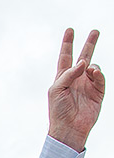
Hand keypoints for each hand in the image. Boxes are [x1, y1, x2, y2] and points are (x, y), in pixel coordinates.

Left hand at [48, 27, 102, 151]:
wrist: (69, 127)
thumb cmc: (58, 110)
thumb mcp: (56, 89)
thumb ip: (68, 74)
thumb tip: (83, 62)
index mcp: (63, 77)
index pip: (65, 56)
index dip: (68, 43)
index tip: (70, 30)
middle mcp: (76, 78)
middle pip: (84, 56)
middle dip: (90, 44)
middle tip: (95, 31)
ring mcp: (88, 84)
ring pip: (94, 67)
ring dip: (92, 65)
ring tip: (89, 70)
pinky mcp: (98, 92)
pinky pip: (100, 78)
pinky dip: (98, 73)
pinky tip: (93, 73)